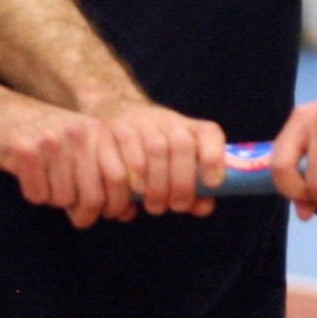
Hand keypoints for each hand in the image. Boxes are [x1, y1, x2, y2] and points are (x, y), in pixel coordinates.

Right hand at [0, 94, 127, 229]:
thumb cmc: (42, 138)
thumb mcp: (79, 147)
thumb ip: (106, 175)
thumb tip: (130, 213)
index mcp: (98, 131)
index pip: (122, 179)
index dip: (117, 205)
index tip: (108, 213)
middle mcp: (79, 133)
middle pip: (95, 196)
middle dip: (87, 214)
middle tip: (79, 218)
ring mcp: (52, 141)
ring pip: (64, 199)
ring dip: (56, 201)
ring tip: (48, 182)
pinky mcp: (24, 151)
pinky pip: (37, 195)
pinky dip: (34, 194)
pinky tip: (28, 175)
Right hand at [86, 99, 224, 217]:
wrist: (107, 110)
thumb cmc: (145, 147)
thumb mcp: (170, 161)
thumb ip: (190, 185)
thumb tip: (204, 207)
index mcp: (183, 126)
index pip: (208, 133)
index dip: (214, 157)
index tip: (213, 183)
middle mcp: (160, 119)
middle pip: (182, 145)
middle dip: (182, 183)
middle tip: (175, 207)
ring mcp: (133, 121)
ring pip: (154, 151)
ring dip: (156, 187)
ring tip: (153, 207)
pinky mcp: (102, 129)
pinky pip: (118, 164)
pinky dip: (124, 191)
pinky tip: (124, 205)